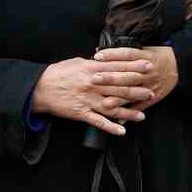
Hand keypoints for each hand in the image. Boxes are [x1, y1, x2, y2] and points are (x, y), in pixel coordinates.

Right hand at [30, 57, 156, 135]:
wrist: (40, 88)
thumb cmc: (59, 73)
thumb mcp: (79, 62)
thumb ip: (95, 63)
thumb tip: (109, 60)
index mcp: (93, 69)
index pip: (119, 67)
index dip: (135, 68)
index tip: (148, 67)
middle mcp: (93, 84)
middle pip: (119, 88)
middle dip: (137, 90)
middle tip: (151, 92)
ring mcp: (88, 100)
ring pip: (112, 107)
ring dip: (128, 112)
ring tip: (142, 115)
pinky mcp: (81, 113)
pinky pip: (98, 122)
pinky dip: (110, 127)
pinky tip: (122, 131)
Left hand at [93, 47, 178, 112]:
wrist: (180, 65)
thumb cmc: (159, 56)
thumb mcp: (146, 49)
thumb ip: (125, 54)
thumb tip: (100, 55)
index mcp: (145, 56)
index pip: (126, 55)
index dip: (112, 55)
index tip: (97, 57)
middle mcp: (147, 71)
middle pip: (127, 74)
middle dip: (111, 78)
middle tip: (95, 79)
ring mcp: (150, 84)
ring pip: (133, 91)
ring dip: (119, 99)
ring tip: (105, 103)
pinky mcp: (154, 96)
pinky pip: (141, 105)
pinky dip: (130, 112)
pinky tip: (119, 118)